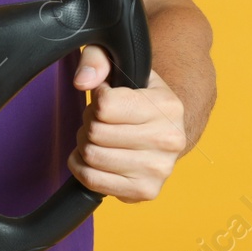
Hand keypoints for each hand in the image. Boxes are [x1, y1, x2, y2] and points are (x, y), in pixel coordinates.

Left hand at [67, 46, 186, 201]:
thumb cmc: (138, 95)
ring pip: (92, 156)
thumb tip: (83, 82)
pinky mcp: (145, 191)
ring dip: (85, 144)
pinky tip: (94, 156)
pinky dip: (82, 166)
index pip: (105, 105)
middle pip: (96, 132)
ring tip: (100, 136)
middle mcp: (169, 140)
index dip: (97, 99)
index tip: (107, 98)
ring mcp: (159, 170)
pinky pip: (92, 180)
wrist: (163, 129)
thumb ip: (97, 59)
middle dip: (90, 122)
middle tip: (101, 119)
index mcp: (168, 106)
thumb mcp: (121, 64)